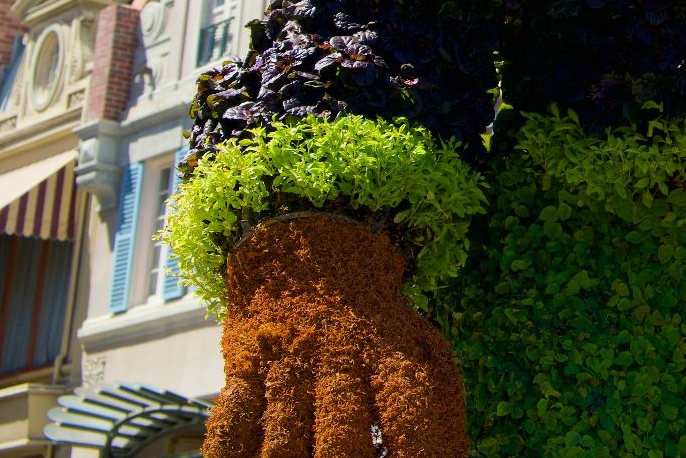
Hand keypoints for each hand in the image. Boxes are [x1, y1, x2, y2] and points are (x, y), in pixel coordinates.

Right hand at [207, 215, 467, 457]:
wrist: (311, 249)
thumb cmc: (375, 318)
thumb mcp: (417, 343)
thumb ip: (435, 397)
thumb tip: (454, 455)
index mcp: (388, 356)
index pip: (410, 417)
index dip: (421, 452)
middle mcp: (338, 365)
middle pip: (342, 444)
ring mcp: (288, 367)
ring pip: (285, 444)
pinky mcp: (246, 368)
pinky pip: (232, 422)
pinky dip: (231, 453)